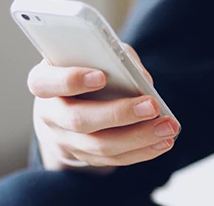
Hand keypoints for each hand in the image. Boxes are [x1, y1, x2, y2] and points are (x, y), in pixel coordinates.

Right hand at [28, 44, 178, 170]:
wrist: (73, 100)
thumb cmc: (89, 67)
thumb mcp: (98, 54)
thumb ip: (117, 58)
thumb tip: (142, 80)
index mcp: (45, 81)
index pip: (45, 83)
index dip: (70, 80)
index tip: (101, 76)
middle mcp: (50, 114)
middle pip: (80, 120)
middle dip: (119, 113)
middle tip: (152, 106)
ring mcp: (66, 140)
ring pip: (100, 145)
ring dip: (139, 138)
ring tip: (168, 127)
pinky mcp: (85, 156)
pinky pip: (113, 159)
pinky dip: (141, 151)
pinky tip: (163, 142)